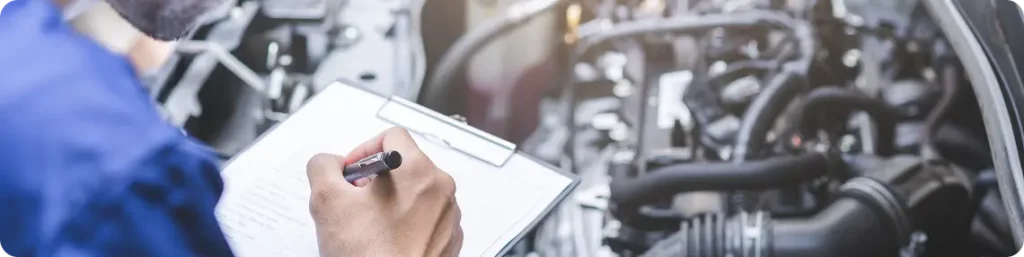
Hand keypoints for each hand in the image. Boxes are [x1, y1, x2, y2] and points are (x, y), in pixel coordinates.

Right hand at [305, 128, 463, 256]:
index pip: (391, 136)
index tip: (351, 173)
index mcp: (416, 169)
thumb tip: (328, 163)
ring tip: (370, 226)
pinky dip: (409, 224)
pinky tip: (388, 241)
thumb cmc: (369, 253)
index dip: (363, 151)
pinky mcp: (450, 239)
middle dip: (376, 179)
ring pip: (417, 193)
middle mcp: (441, 189)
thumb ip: (323, 166)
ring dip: (393, 202)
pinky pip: (428, 219)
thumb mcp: (326, 200)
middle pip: (405, 165)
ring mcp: (449, 216)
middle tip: (355, 201)